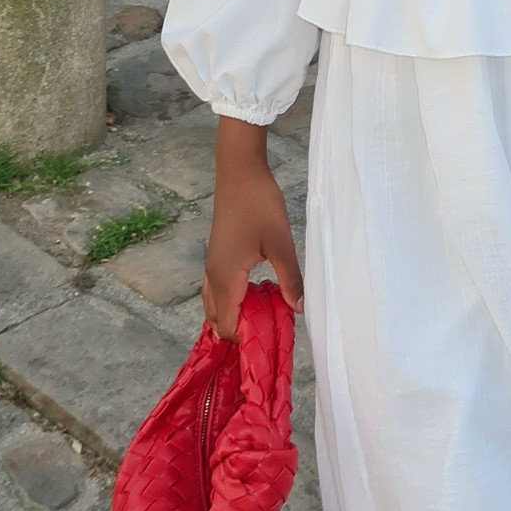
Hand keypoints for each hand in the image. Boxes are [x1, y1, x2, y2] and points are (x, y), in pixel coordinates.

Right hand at [204, 118, 302, 339]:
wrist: (239, 172)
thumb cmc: (259, 205)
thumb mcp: (281, 243)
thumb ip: (290, 279)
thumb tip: (299, 309)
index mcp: (225, 278)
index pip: (228, 327)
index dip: (247, 339)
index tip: (273, 337)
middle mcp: (212, 277)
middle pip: (218, 321)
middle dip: (241, 330)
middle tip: (272, 325)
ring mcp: (211, 266)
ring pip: (214, 306)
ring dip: (236, 314)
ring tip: (266, 311)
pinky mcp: (216, 256)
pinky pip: (216, 291)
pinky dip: (231, 300)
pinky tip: (255, 292)